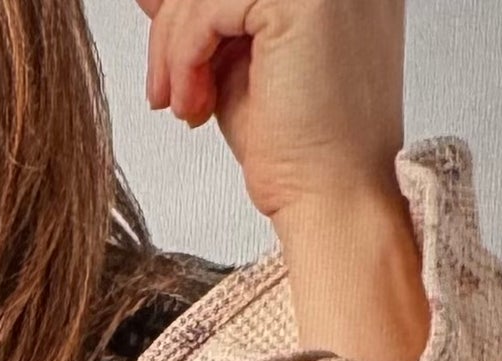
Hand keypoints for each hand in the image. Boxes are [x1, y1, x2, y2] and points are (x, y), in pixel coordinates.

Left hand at [134, 0, 430, 360]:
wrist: (335, 200)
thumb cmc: (299, 149)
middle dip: (174, 28)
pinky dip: (185, 58)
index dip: (191, 11)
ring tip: (184, 107)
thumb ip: (204, 21)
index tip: (169, 57)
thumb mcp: (236, 65)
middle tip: (165, 92)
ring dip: (174, 50)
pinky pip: (208, 6)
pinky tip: (196, 106)